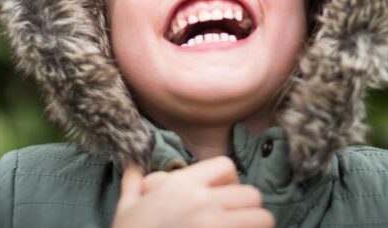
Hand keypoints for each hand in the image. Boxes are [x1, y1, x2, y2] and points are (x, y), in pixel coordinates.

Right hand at [111, 156, 273, 227]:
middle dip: (247, 209)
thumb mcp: (125, 208)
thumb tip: (130, 165)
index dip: (229, 181)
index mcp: (182, 185)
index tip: (221, 198)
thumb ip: (133, 184)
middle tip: (235, 221)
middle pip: (252, 194)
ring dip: (255, 226)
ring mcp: (215, 227)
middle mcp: (203, 202)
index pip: (226, 167)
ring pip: (262, 218)